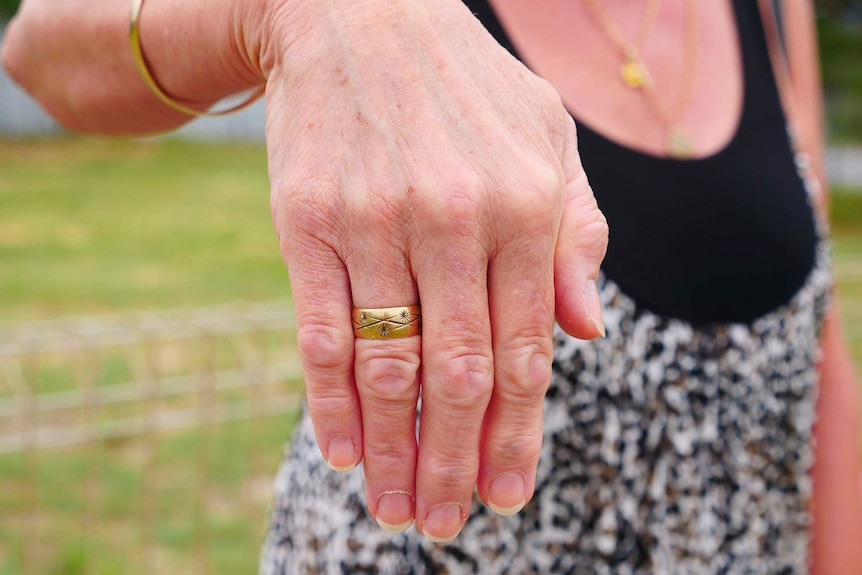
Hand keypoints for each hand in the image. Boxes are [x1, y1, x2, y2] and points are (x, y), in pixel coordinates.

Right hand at [263, 0, 606, 540]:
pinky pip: (322, 331)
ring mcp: (376, 222)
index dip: (518, 434)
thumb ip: (576, 234)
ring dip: (395, 452)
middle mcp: (455, 221)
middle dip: (456, 463)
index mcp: (526, 207)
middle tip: (448, 523)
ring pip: (390, 366)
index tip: (507, 494)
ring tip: (397, 510)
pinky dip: (332, 402)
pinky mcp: (307, 221)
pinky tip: (343, 452)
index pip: (525, 350)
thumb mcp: (547, 140)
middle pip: (459, 373)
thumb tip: (586, 333)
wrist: (357, 17)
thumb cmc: (466, 90)